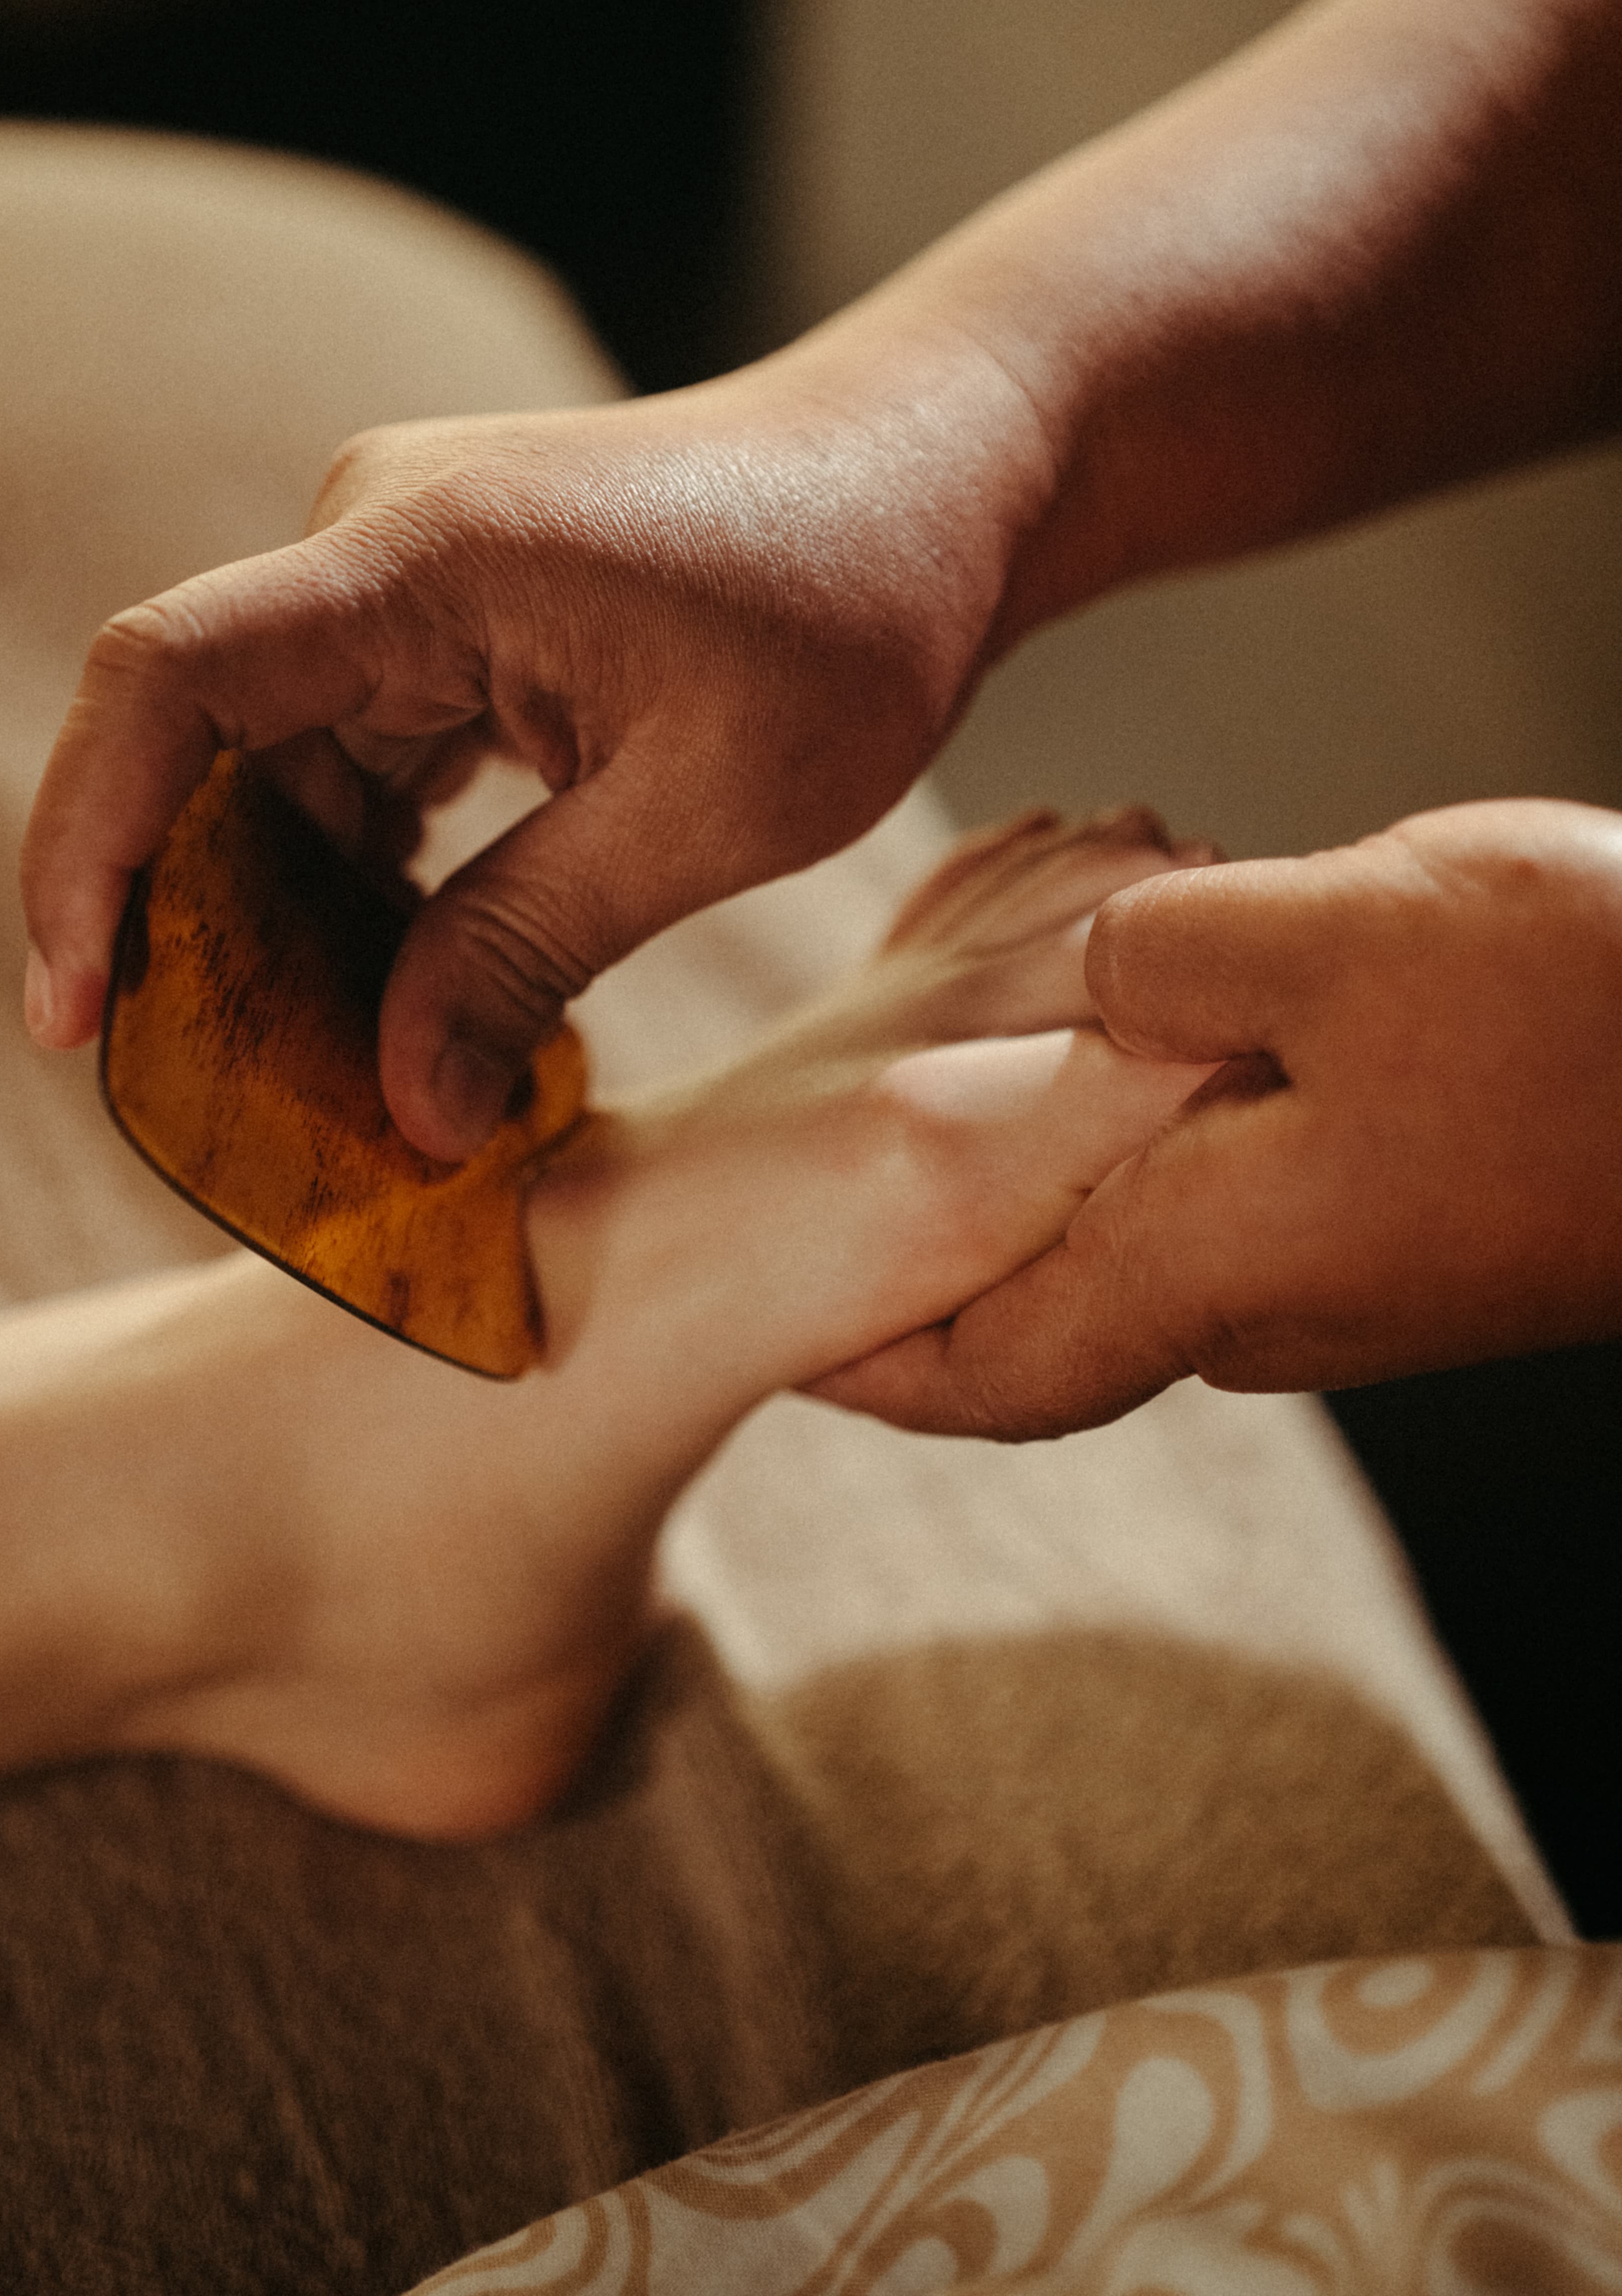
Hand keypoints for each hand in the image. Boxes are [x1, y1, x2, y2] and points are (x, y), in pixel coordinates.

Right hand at [19, 335, 1050, 1158]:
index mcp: (422, 552)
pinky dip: (362, 875)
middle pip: (208, 748)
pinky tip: (395, 991)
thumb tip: (405, 1110)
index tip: (77, 1016)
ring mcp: (407, 575)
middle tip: (230, 1106)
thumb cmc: (858, 606)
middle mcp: (376, 541)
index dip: (88, 847)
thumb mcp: (709, 807)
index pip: (168, 682)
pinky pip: (355, 756)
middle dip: (197, 930)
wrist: (943, 476)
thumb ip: (532, 950)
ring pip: (279, 769)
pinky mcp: (448, 615)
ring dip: (289, 919)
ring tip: (326, 1076)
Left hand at [815, 799, 1621, 1434]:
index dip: (860, 1363)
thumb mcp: (1326, 931)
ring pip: (1134, 1247)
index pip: (982, 1370)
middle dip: (929, 1268)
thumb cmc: (1578, 1012)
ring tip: (942, 1101)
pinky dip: (1142, 1144)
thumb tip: (1086, 970)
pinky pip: (1224, 1204)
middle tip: (819, 1191)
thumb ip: (1155, 955)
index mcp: (1215, 1265)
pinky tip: (1126, 1042)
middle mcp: (1265, 1304)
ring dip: (1038, 1189)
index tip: (762, 1331)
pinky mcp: (1407, 1225)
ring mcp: (1345, 1273)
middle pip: (1044, 1314)